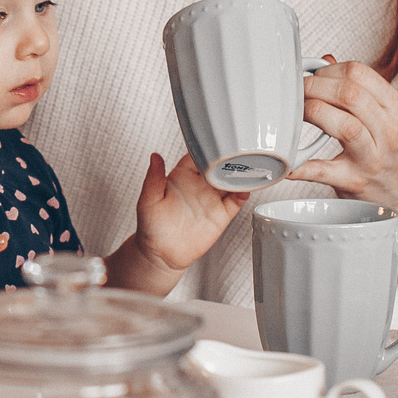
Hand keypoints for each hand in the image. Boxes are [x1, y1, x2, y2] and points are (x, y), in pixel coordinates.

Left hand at [130, 153, 243, 274]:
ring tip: (249, 166)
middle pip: (219, 165)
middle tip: (237, 151)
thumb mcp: (148, 201)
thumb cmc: (151, 227)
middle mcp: (199, 185)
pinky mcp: (221, 215)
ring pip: (231, 180)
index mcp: (182, 176)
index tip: (216, 142)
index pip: (198, 155)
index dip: (207, 148)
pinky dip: (244, 193)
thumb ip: (153, 179)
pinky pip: (236, 201)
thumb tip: (155, 156)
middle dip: (229, 157)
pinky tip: (246, 188)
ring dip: (240, 173)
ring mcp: (211, 199)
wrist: (162, 255)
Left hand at [294, 59, 397, 229]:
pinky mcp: (356, 181)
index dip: (328, 70)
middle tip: (299, 92)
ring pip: (345, 126)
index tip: (313, 75)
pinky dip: (304, 166)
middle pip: (350, 95)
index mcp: (396, 107)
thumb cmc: (390, 149)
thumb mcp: (386, 114)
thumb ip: (359, 88)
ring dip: (313, 113)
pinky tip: (289, 162)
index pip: (359, 74)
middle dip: (315, 88)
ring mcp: (373, 158)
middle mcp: (390, 131)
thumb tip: (325, 61)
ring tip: (297, 113)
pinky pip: (326, 172)